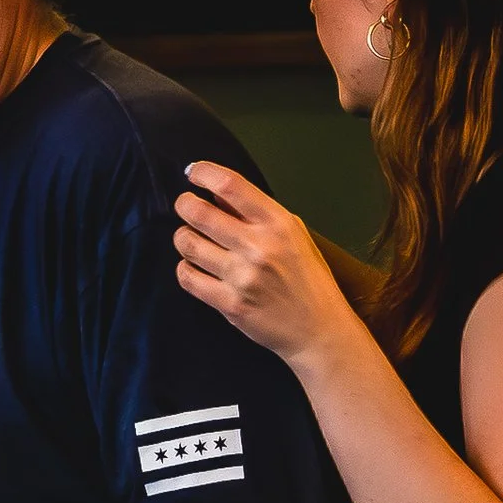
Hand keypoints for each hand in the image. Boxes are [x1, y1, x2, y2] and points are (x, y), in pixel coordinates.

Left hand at [173, 160, 355, 370]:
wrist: (318, 329)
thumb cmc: (308, 279)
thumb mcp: (294, 234)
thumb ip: (257, 212)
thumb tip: (216, 192)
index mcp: (277, 223)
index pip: (230, 185)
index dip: (203, 173)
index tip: (193, 173)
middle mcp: (259, 246)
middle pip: (198, 212)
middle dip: (184, 205)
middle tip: (186, 208)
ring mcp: (242, 276)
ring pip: (187, 243)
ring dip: (183, 238)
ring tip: (193, 240)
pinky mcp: (229, 304)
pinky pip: (187, 277)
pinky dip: (185, 269)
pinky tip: (194, 267)